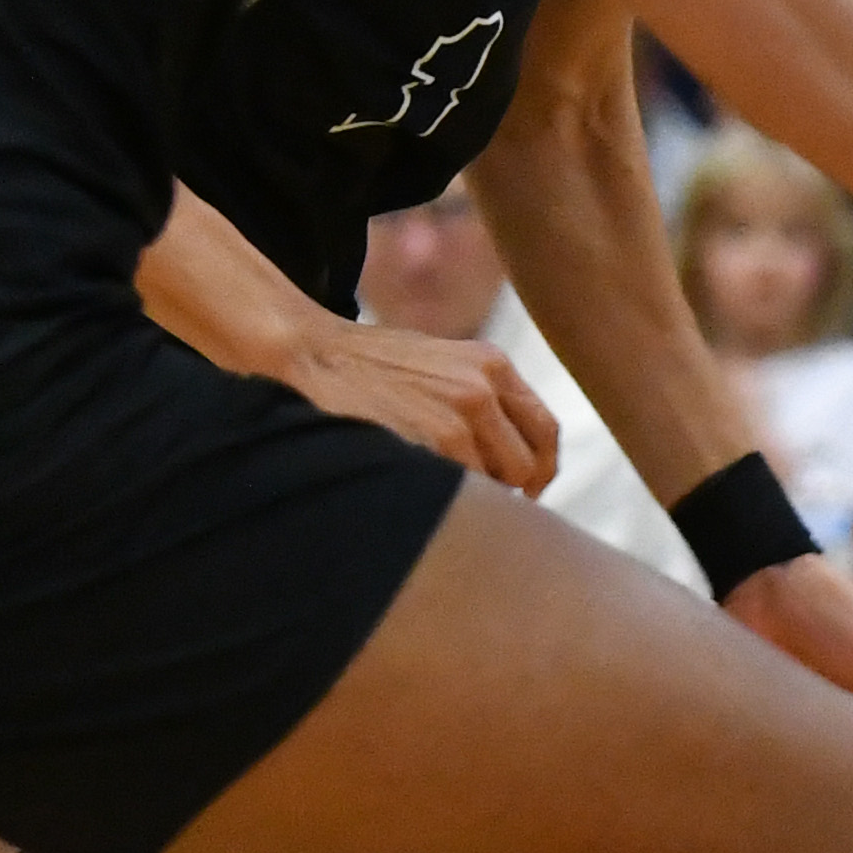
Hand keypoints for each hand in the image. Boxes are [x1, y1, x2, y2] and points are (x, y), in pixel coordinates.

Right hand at [282, 318, 559, 492]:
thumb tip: (514, 463)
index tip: (526, 491)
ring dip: (469, 496)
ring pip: (495, 486)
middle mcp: (484, 387)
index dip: (539, 469)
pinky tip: (413, 490)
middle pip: (526, 466)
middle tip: (474, 499)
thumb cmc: (365, 366)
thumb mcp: (439, 363)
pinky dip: (442, 499)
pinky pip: (460, 490)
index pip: (545, 431)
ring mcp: (461, 414)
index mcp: (492, 364)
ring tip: (430, 487)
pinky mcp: (434, 440)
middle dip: (505, 489)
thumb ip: (481, 398)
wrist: (307, 353)